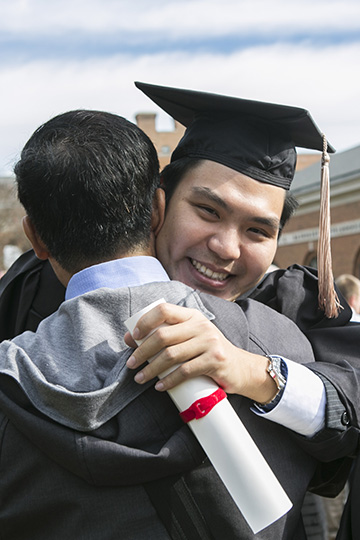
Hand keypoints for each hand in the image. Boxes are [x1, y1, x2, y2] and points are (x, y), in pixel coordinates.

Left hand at [125, 302, 276, 401]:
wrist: (242, 369)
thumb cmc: (209, 353)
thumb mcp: (191, 338)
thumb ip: (167, 335)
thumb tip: (131, 338)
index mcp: (192, 316)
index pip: (164, 310)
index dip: (145, 322)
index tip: (134, 337)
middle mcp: (201, 326)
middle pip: (163, 335)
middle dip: (142, 351)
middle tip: (132, 364)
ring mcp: (209, 342)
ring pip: (171, 355)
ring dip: (151, 369)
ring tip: (140, 378)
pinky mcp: (214, 361)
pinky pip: (184, 371)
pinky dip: (168, 381)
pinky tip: (159, 386)